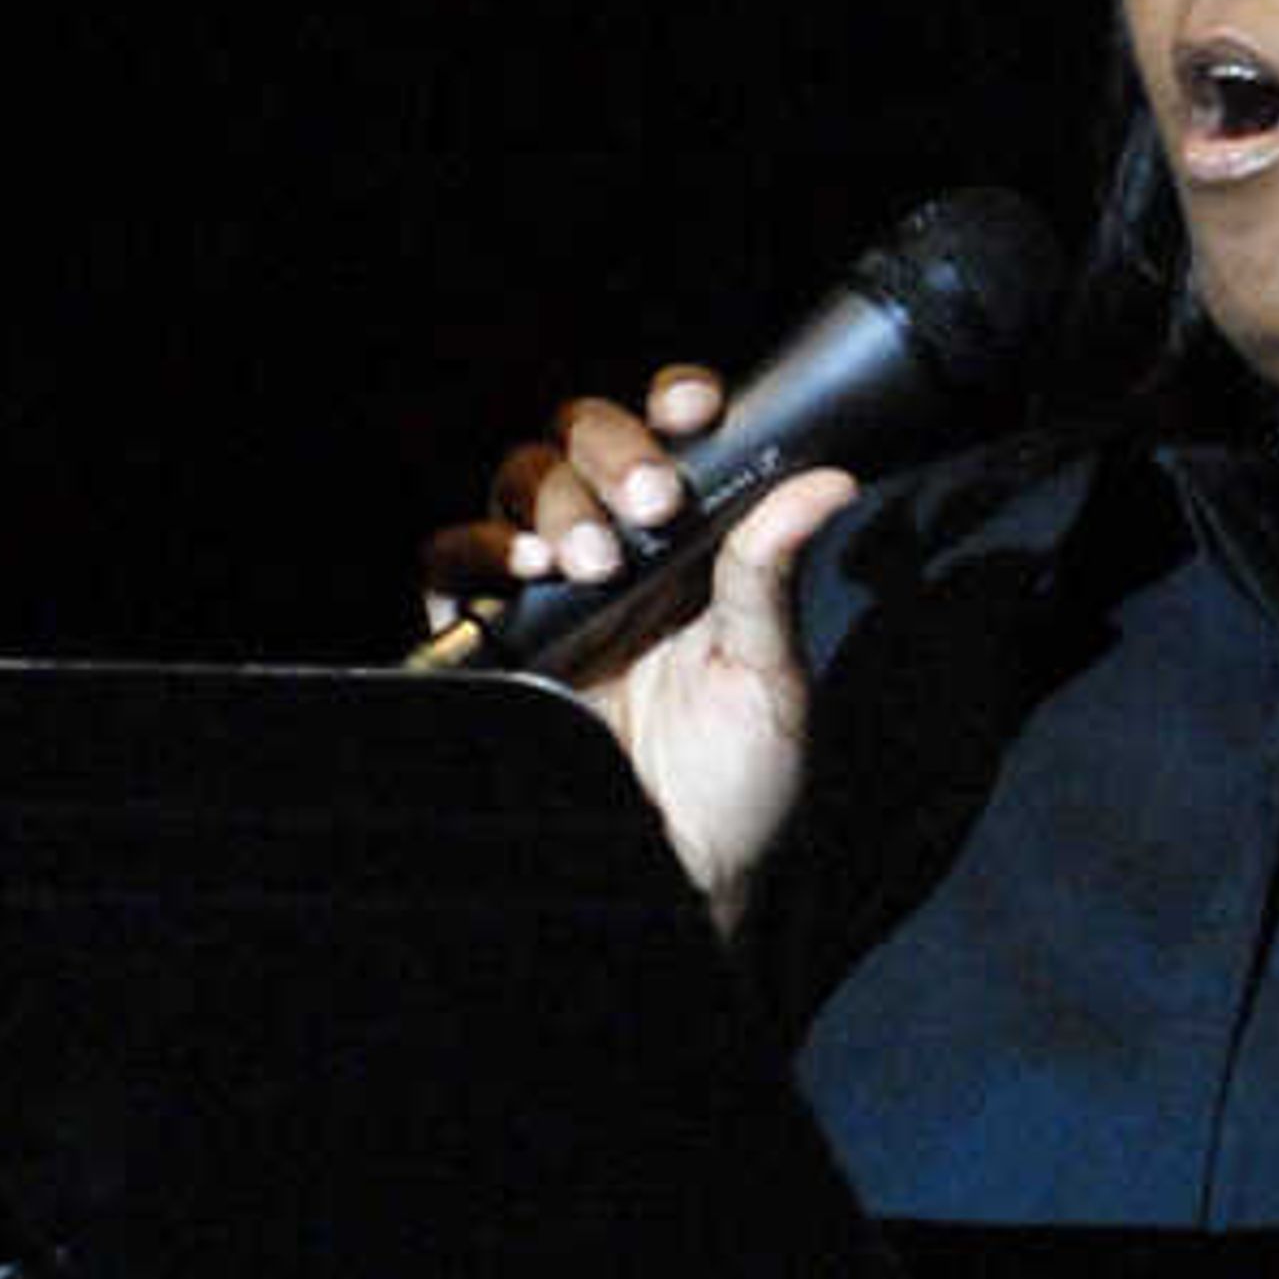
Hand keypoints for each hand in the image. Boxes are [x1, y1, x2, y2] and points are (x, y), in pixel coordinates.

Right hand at [418, 367, 855, 933]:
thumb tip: (827, 480)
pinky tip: (524, 575)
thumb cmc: (739, 782)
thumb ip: (771, 575)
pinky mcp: (490, 637)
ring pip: (520, 485)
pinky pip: (451, 563)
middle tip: (651, 506)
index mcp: (693, 542)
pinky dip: (476, 551)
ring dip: (554, 503)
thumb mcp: (769, 677)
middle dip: (613, 454)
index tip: (696, 410)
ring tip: (592, 559)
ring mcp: (547, 590)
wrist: (679, 876)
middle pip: (581, 440)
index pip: (671, 434)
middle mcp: (619, 550)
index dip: (675, 402)